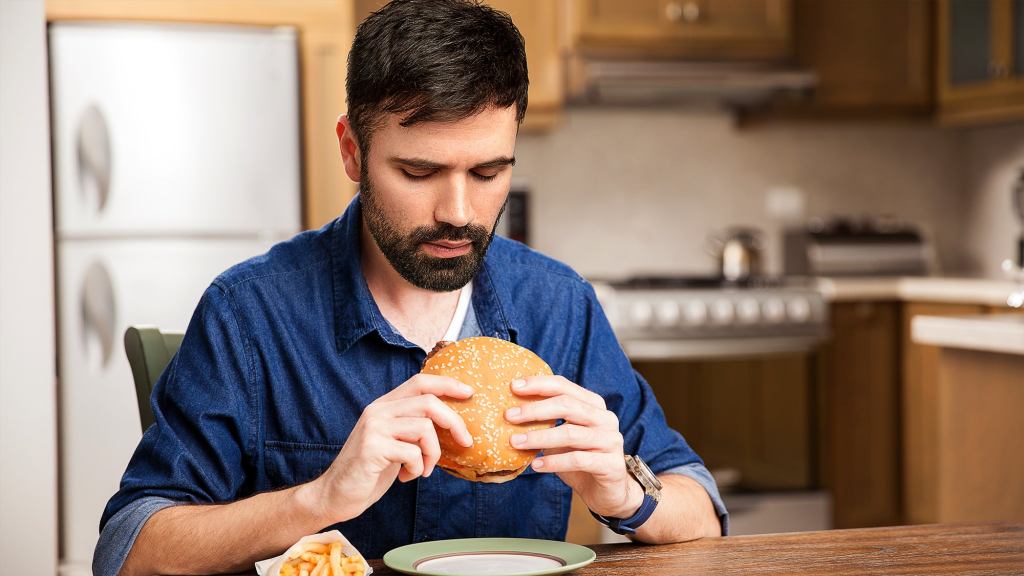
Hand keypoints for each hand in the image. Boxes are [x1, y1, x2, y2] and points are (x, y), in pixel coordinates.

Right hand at [310, 374, 474, 523]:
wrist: (336, 494)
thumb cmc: (370, 470)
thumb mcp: (395, 442)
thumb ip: (413, 427)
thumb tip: (451, 423)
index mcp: (384, 405)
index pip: (420, 382)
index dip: (447, 384)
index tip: (469, 393)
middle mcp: (378, 411)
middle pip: (429, 402)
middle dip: (454, 422)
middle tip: (465, 442)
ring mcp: (374, 428)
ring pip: (424, 428)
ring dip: (433, 454)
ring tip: (424, 469)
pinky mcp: (372, 448)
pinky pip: (412, 453)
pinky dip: (418, 468)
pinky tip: (407, 478)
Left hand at [506, 376, 643, 518]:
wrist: (607, 492)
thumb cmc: (579, 459)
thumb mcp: (562, 437)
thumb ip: (546, 423)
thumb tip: (511, 412)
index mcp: (593, 405)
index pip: (564, 387)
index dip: (539, 384)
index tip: (513, 386)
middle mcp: (605, 418)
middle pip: (567, 405)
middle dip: (535, 409)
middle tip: (509, 415)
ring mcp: (611, 440)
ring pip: (570, 433)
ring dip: (539, 437)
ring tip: (515, 442)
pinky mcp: (612, 464)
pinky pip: (578, 460)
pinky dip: (553, 462)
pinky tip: (536, 465)